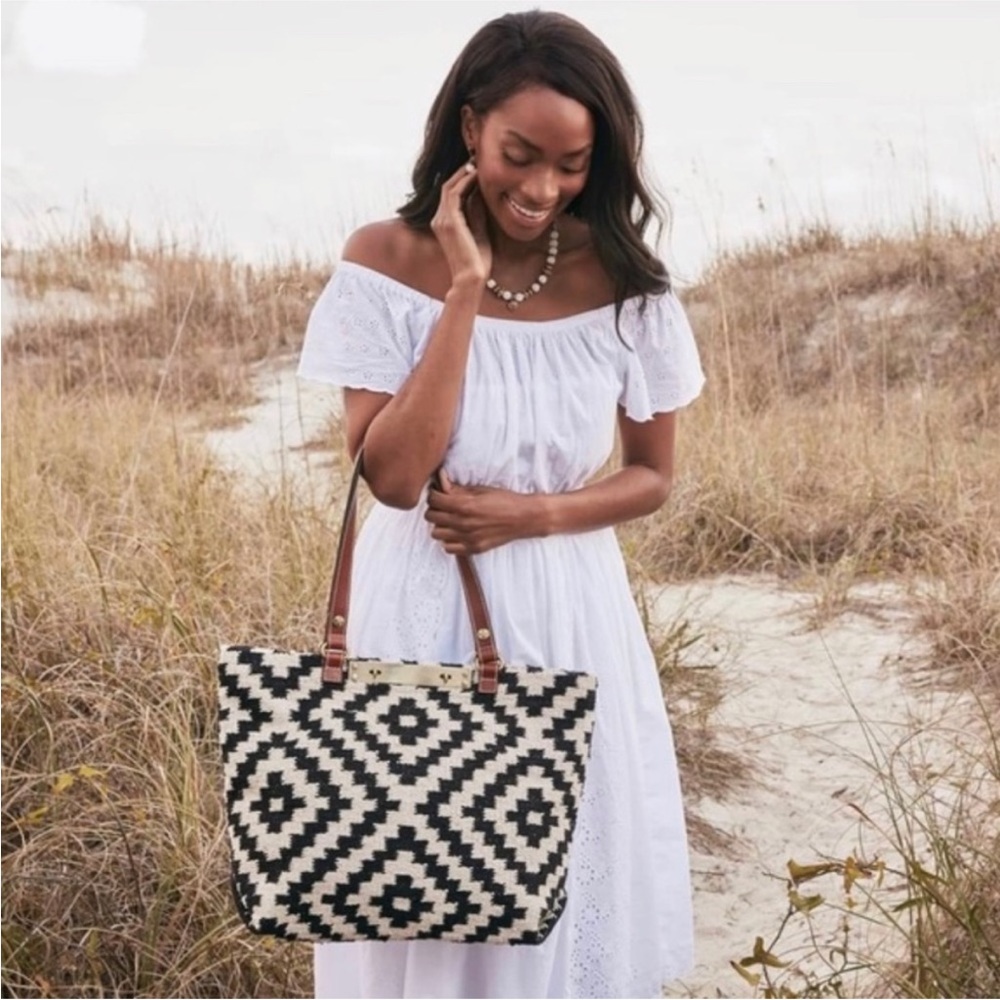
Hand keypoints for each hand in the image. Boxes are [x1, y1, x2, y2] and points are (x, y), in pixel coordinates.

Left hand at [424, 472, 541, 554]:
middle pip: (431, 517)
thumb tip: (441, 482)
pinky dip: (449, 540)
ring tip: (449, 519)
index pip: (434, 500)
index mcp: (465, 505)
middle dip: (434, 508)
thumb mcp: (481, 490)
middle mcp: (464, 523)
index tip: (438, 493)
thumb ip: (458, 489)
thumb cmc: (505, 500)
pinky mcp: (473, 549)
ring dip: (440, 525)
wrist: (524, 518)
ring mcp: (468, 538)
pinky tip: (457, 532)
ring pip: (436, 533)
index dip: (434, 494)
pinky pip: (448, 548)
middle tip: (443, 505)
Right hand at [430, 163, 491, 285]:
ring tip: (478, 162)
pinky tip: (478, 175)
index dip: (463, 179)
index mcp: (444, 223)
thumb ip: (476, 211)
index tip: (478, 168)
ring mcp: (442, 220)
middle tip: (478, 159)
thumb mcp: (479, 230)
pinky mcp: (449, 221)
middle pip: (448, 187)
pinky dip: (465, 181)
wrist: (472, 278)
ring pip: (450, 187)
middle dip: (463, 172)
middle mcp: (439, 220)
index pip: (451, 195)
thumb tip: (480, 191)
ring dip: (464, 173)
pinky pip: (455, 193)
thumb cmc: (478, 261)